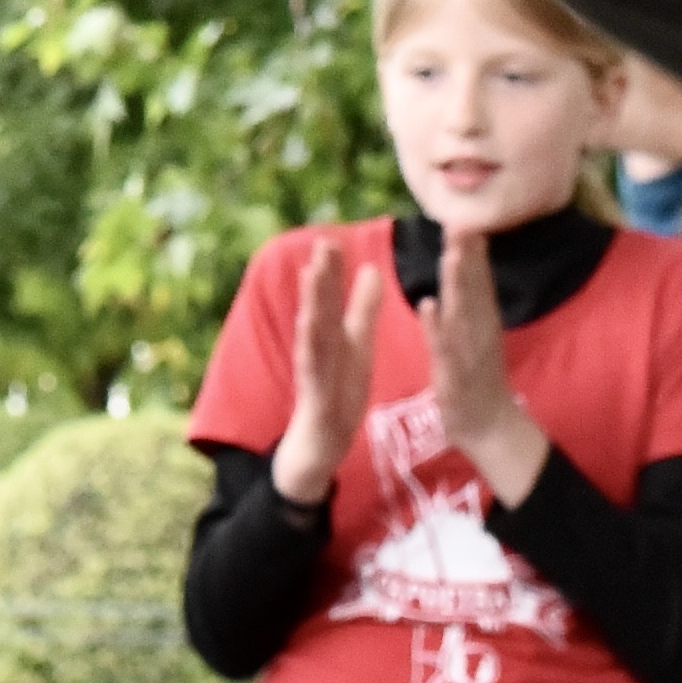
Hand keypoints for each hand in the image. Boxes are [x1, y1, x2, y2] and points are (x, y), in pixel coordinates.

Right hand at [270, 244, 383, 503]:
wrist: (319, 445)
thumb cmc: (337, 393)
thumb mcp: (355, 345)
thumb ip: (363, 309)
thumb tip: (371, 268)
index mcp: (332, 336)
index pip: (329, 299)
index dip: (331, 271)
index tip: (331, 238)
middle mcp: (318, 350)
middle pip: (319, 309)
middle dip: (321, 279)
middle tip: (323, 245)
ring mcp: (315, 373)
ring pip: (313, 335)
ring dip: (313, 307)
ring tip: (312, 278)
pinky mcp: (318, 398)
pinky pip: (316, 372)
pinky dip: (313, 351)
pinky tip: (310, 330)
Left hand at [423, 223, 546, 503]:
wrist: (490, 428)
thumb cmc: (476, 377)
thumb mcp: (475, 331)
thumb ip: (469, 296)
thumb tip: (465, 259)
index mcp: (481, 320)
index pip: (478, 278)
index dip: (473, 249)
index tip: (466, 216)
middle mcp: (479, 331)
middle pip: (473, 288)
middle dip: (468, 256)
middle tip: (463, 222)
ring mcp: (468, 353)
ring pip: (462, 313)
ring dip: (457, 284)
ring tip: (451, 255)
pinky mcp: (454, 376)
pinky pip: (444, 350)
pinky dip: (437, 328)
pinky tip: (428, 306)